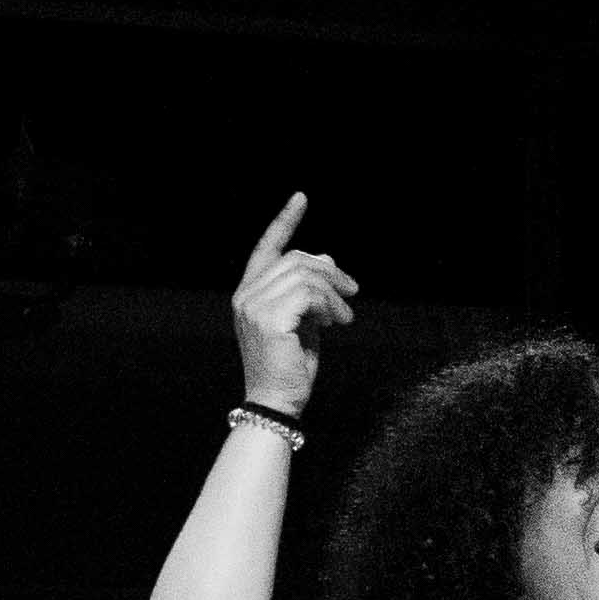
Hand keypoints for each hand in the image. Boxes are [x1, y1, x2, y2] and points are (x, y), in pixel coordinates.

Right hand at [226, 192, 357, 411]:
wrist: (276, 402)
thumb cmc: (290, 366)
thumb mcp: (304, 320)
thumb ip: (310, 290)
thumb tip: (327, 258)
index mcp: (249, 293)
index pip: (266, 247)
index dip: (284, 221)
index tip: (300, 198)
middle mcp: (246, 295)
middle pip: (296, 260)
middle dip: (331, 272)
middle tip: (352, 291)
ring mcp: (254, 306)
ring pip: (307, 276)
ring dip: (335, 294)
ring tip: (344, 316)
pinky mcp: (269, 318)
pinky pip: (311, 295)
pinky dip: (331, 306)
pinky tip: (338, 322)